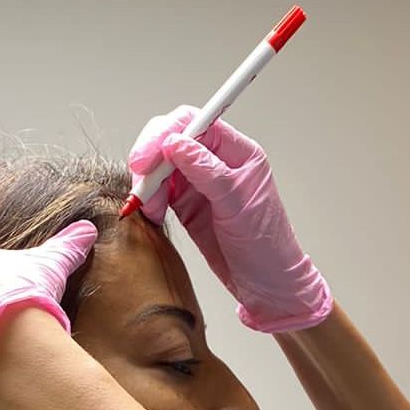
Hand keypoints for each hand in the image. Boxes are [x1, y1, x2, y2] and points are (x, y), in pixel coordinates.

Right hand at [128, 106, 332, 332]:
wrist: (268, 286)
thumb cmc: (267, 247)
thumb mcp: (237, 205)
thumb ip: (206, 171)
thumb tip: (175, 142)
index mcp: (237, 153)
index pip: (195, 124)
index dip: (166, 134)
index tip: (146, 158)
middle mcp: (217, 163)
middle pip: (172, 139)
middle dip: (151, 157)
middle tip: (140, 182)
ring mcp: (201, 184)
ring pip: (161, 166)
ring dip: (148, 182)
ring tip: (149, 206)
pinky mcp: (188, 205)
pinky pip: (160, 192)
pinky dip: (150, 200)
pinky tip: (152, 214)